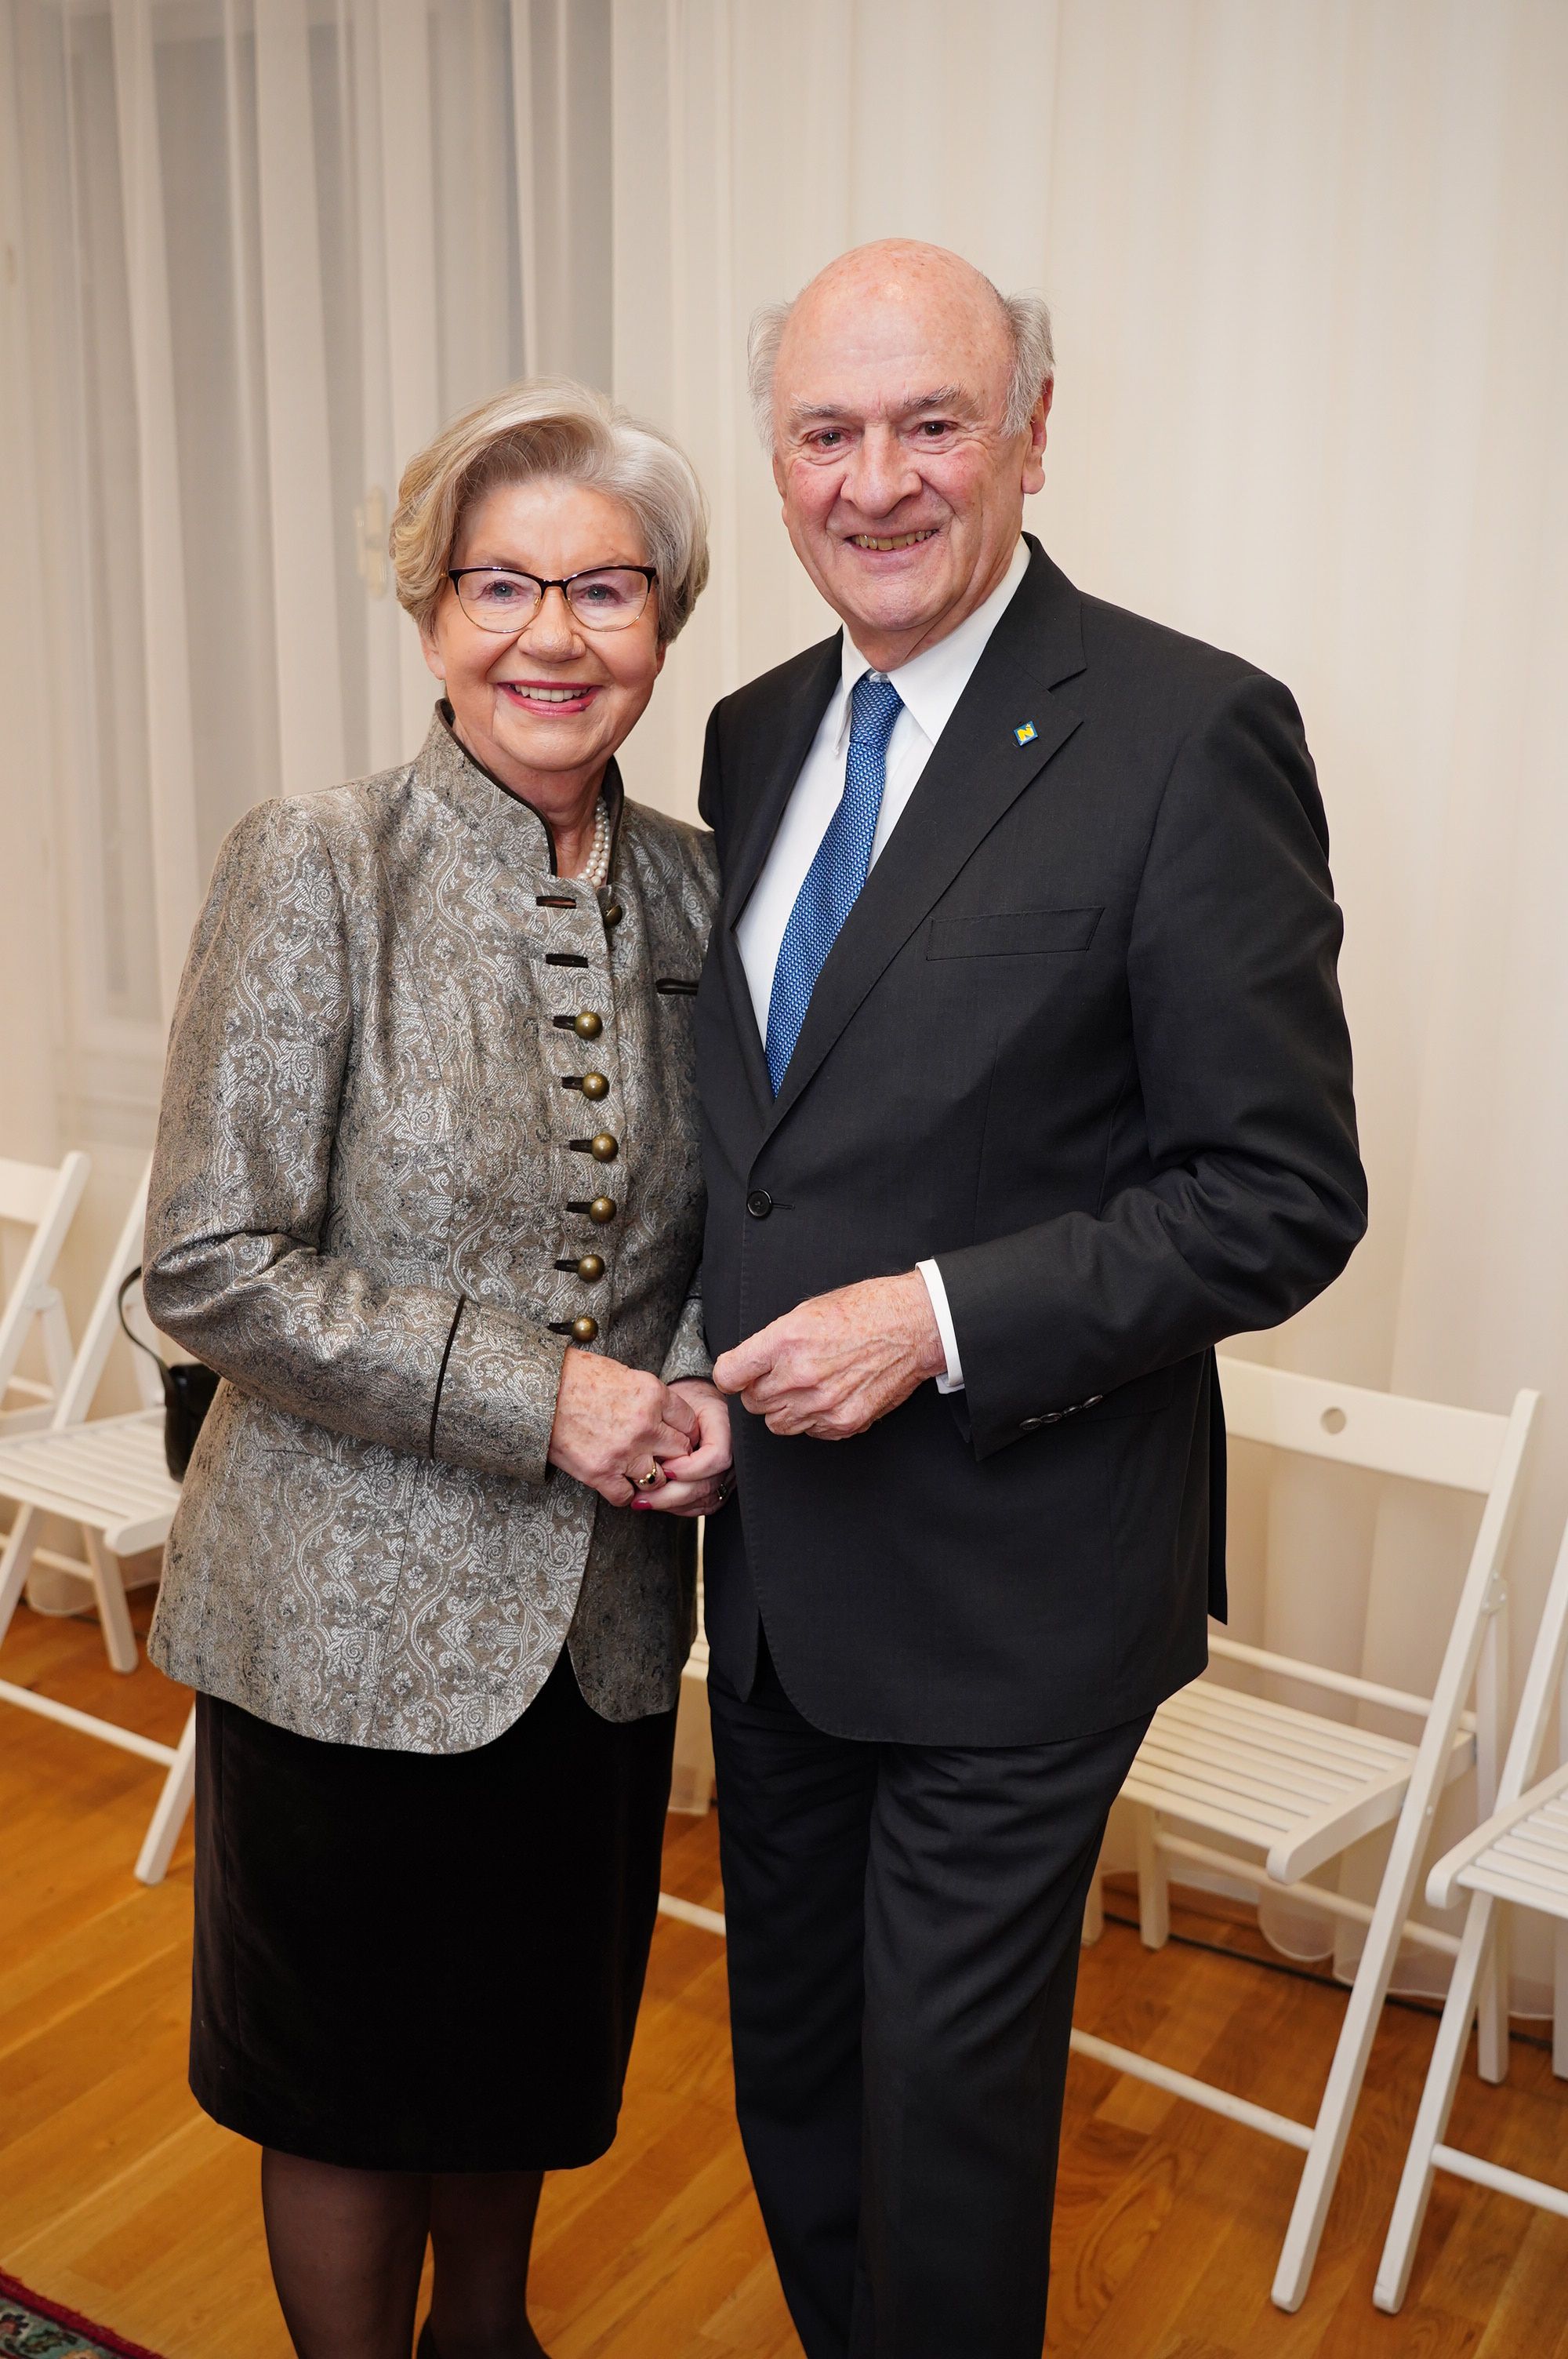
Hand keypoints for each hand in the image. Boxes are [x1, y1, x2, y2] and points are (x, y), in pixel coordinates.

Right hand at [548, 1350, 697, 1505]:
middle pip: (680, 1452)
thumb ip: (651, 1397)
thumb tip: (668, 1416)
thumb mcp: (625, 1374)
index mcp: (653, 1395)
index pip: (689, 1423)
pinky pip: (626, 1496)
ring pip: (659, 1478)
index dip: (684, 1432)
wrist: (539, 1390)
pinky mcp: (601, 1473)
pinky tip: (615, 1479)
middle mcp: (644, 1425)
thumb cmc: (577, 1377)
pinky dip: (623, 1492)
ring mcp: (624, 1452)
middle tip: (659, 1454)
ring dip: (649, 1475)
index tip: (676, 1436)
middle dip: (672, 1454)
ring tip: (635, 1467)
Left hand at [635, 1379, 733, 1517]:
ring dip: (673, 1504)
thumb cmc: (684, 1400)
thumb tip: (656, 1458)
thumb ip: (671, 1425)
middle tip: (642, 1495)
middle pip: (708, 1484)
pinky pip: (706, 1505)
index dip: (689, 1468)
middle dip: (672, 1494)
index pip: (717, 1457)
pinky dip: (682, 1507)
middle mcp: (735, 1452)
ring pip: (706, 1499)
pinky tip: (661, 1502)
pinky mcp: (723, 1485)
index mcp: (727, 1426)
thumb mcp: (675, 1402)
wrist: (697, 1402)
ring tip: (645, 1501)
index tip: (665, 1468)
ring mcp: (731, 1472)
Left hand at [712, 1273, 945, 1440]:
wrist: (912, 1327)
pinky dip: (812, 1419)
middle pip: (752, 1402)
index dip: (731, 1375)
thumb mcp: (807, 1311)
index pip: (729, 1375)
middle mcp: (800, 1375)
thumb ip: (772, 1342)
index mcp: (786, 1341)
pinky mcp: (844, 1422)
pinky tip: (828, 1396)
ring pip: (777, 1423)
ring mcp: (823, 1403)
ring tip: (805, 1387)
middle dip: (760, 1390)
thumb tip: (748, 1364)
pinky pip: (809, 1432)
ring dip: (784, 1408)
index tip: (737, 1375)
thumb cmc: (865, 1311)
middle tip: (781, 1375)